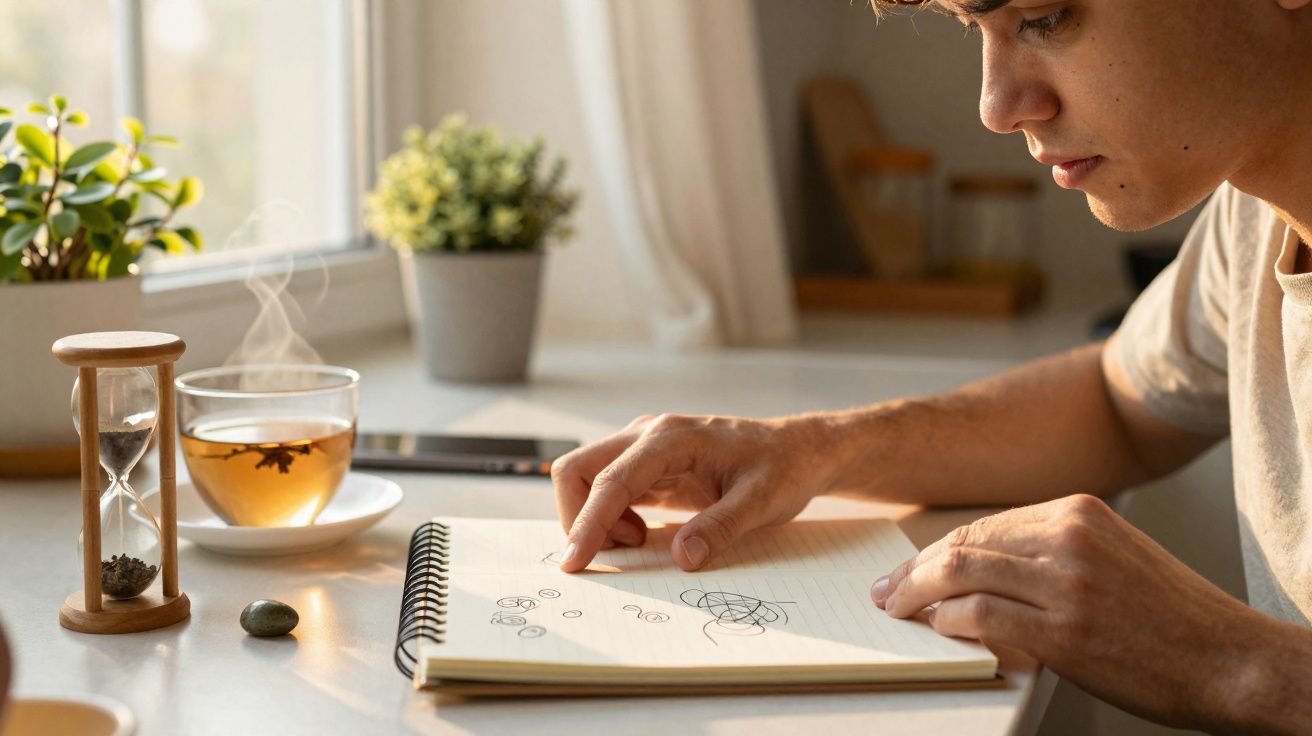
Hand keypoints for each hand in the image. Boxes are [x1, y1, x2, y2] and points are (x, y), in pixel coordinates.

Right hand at [552, 413, 830, 571]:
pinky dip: (609, 517)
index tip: (575, 562)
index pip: (611, 480)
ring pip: (586, 479)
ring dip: (596, 518)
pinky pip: (607, 490)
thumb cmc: (782, 469)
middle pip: (578, 469)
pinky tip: (643, 532)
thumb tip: (682, 559)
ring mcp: (644, 448)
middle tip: (614, 554)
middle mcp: (649, 435)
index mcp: (672, 439)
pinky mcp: (647, 465)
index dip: (588, 522)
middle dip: (579, 517)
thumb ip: (721, 527)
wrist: (797, 450)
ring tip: (641, 539)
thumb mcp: (762, 502)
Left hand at [871, 493, 1283, 731]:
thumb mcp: (1113, 556)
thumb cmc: (1173, 618)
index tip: (910, 567)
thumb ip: (1053, 551)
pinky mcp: (1064, 631)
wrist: (1230, 659)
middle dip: (914, 570)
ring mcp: (1066, 584)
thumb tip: (982, 570)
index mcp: (1080, 512)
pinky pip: (979, 616)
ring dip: (917, 595)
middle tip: (887, 591)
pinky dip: (947, 622)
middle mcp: (1070, 537)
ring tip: (898, 611)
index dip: (937, 549)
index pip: (984, 525)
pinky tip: (938, 630)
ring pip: (961, 574)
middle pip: (964, 544)